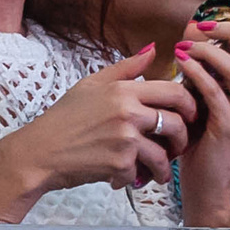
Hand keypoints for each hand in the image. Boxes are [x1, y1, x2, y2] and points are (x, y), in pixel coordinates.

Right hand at [8, 52, 197, 193]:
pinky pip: (143, 173)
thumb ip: (125, 68)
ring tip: (157, 171)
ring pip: (164, 153)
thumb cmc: (63, 119)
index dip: (190, 104)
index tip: (188, 115)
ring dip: (165, 166)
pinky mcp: (120, 163)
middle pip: (177, 123)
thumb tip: (152, 50)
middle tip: (176, 147)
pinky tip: (126, 178)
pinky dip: (137, 179)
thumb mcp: (91, 84)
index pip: (174, 92)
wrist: (39, 153)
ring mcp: (125, 139)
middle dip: (182, 139)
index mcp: (123, 90)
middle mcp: (128, 112)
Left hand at [174, 13, 229, 224]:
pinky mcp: (228, 127)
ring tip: (185, 46)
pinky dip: (195, 71)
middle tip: (202, 26)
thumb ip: (213, 73)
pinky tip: (180, 64)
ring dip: (208, 50)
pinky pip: (213, 90)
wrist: (208, 184)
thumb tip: (196, 34)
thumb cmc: (206, 141)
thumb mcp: (215, 101)